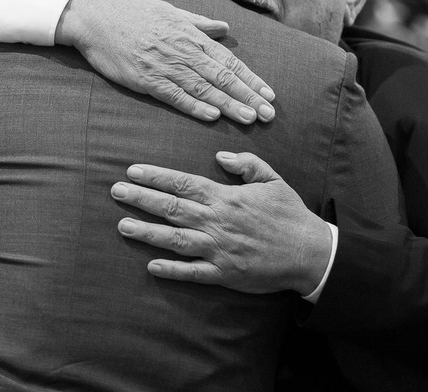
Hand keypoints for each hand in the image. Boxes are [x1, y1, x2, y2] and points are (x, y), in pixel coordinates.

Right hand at [55, 0, 274, 122]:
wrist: (97, 17)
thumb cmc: (134, 13)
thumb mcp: (171, 11)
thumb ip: (199, 22)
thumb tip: (224, 28)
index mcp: (191, 35)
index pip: (228, 60)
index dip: (250, 78)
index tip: (269, 94)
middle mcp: (183, 51)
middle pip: (222, 76)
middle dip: (247, 96)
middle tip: (269, 114)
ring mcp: (164, 65)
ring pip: (203, 88)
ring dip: (228, 105)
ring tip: (249, 118)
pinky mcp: (146, 79)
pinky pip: (174, 95)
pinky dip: (194, 106)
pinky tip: (211, 116)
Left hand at [110, 152, 330, 294]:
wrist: (311, 252)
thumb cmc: (290, 214)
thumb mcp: (272, 179)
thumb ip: (246, 164)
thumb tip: (220, 155)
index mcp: (226, 197)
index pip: (183, 183)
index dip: (156, 177)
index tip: (133, 171)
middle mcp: (217, 221)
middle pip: (172, 208)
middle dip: (141, 199)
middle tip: (116, 191)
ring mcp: (219, 248)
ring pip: (176, 239)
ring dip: (148, 232)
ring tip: (123, 225)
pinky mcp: (225, 272)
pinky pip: (194, 272)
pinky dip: (172, 270)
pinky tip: (151, 266)